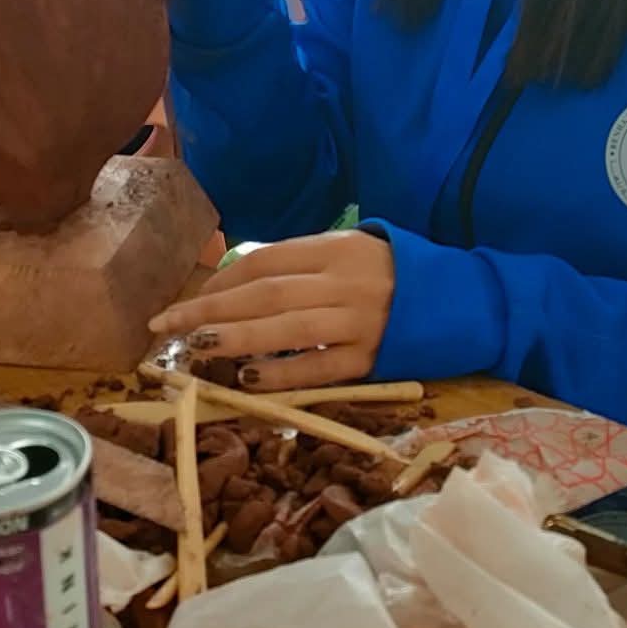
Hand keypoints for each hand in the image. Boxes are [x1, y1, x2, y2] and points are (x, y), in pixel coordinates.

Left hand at [149, 229, 395, 391]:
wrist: (459, 300)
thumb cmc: (390, 273)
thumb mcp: (348, 251)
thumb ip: (300, 264)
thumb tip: (236, 283)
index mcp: (336, 249)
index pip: (267, 262)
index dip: (223, 281)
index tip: (189, 299)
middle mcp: (344, 282)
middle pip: (268, 293)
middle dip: (212, 308)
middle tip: (167, 325)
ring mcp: (359, 322)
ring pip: (289, 328)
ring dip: (238, 338)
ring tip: (198, 347)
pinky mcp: (372, 360)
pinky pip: (320, 368)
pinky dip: (283, 374)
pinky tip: (248, 378)